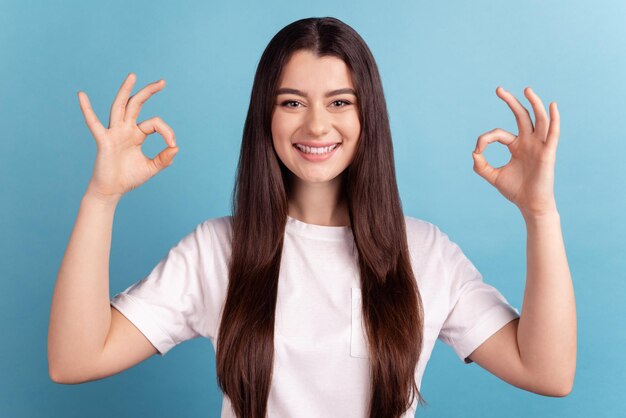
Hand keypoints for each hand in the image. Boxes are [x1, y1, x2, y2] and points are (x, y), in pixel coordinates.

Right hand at [78, 73, 178, 202]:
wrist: (112, 191)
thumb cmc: (129, 178)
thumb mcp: (151, 168)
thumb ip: (164, 158)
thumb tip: (176, 147)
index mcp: (137, 134)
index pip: (155, 123)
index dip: (167, 132)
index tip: (173, 145)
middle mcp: (125, 129)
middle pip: (136, 104)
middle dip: (149, 92)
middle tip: (163, 82)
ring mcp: (114, 133)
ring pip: (120, 107)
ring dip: (126, 90)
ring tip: (133, 75)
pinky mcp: (104, 141)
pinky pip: (93, 123)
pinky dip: (86, 109)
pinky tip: (81, 95)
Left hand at [472, 86, 559, 218]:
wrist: (530, 205)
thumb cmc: (515, 191)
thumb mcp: (493, 176)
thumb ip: (481, 165)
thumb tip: (473, 153)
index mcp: (516, 146)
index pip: (499, 134)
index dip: (485, 139)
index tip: (477, 149)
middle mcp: (528, 142)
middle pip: (521, 116)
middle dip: (510, 102)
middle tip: (498, 89)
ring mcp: (539, 146)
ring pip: (538, 120)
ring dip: (533, 104)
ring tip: (527, 89)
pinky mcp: (548, 153)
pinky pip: (552, 133)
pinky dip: (554, 119)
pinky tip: (552, 106)